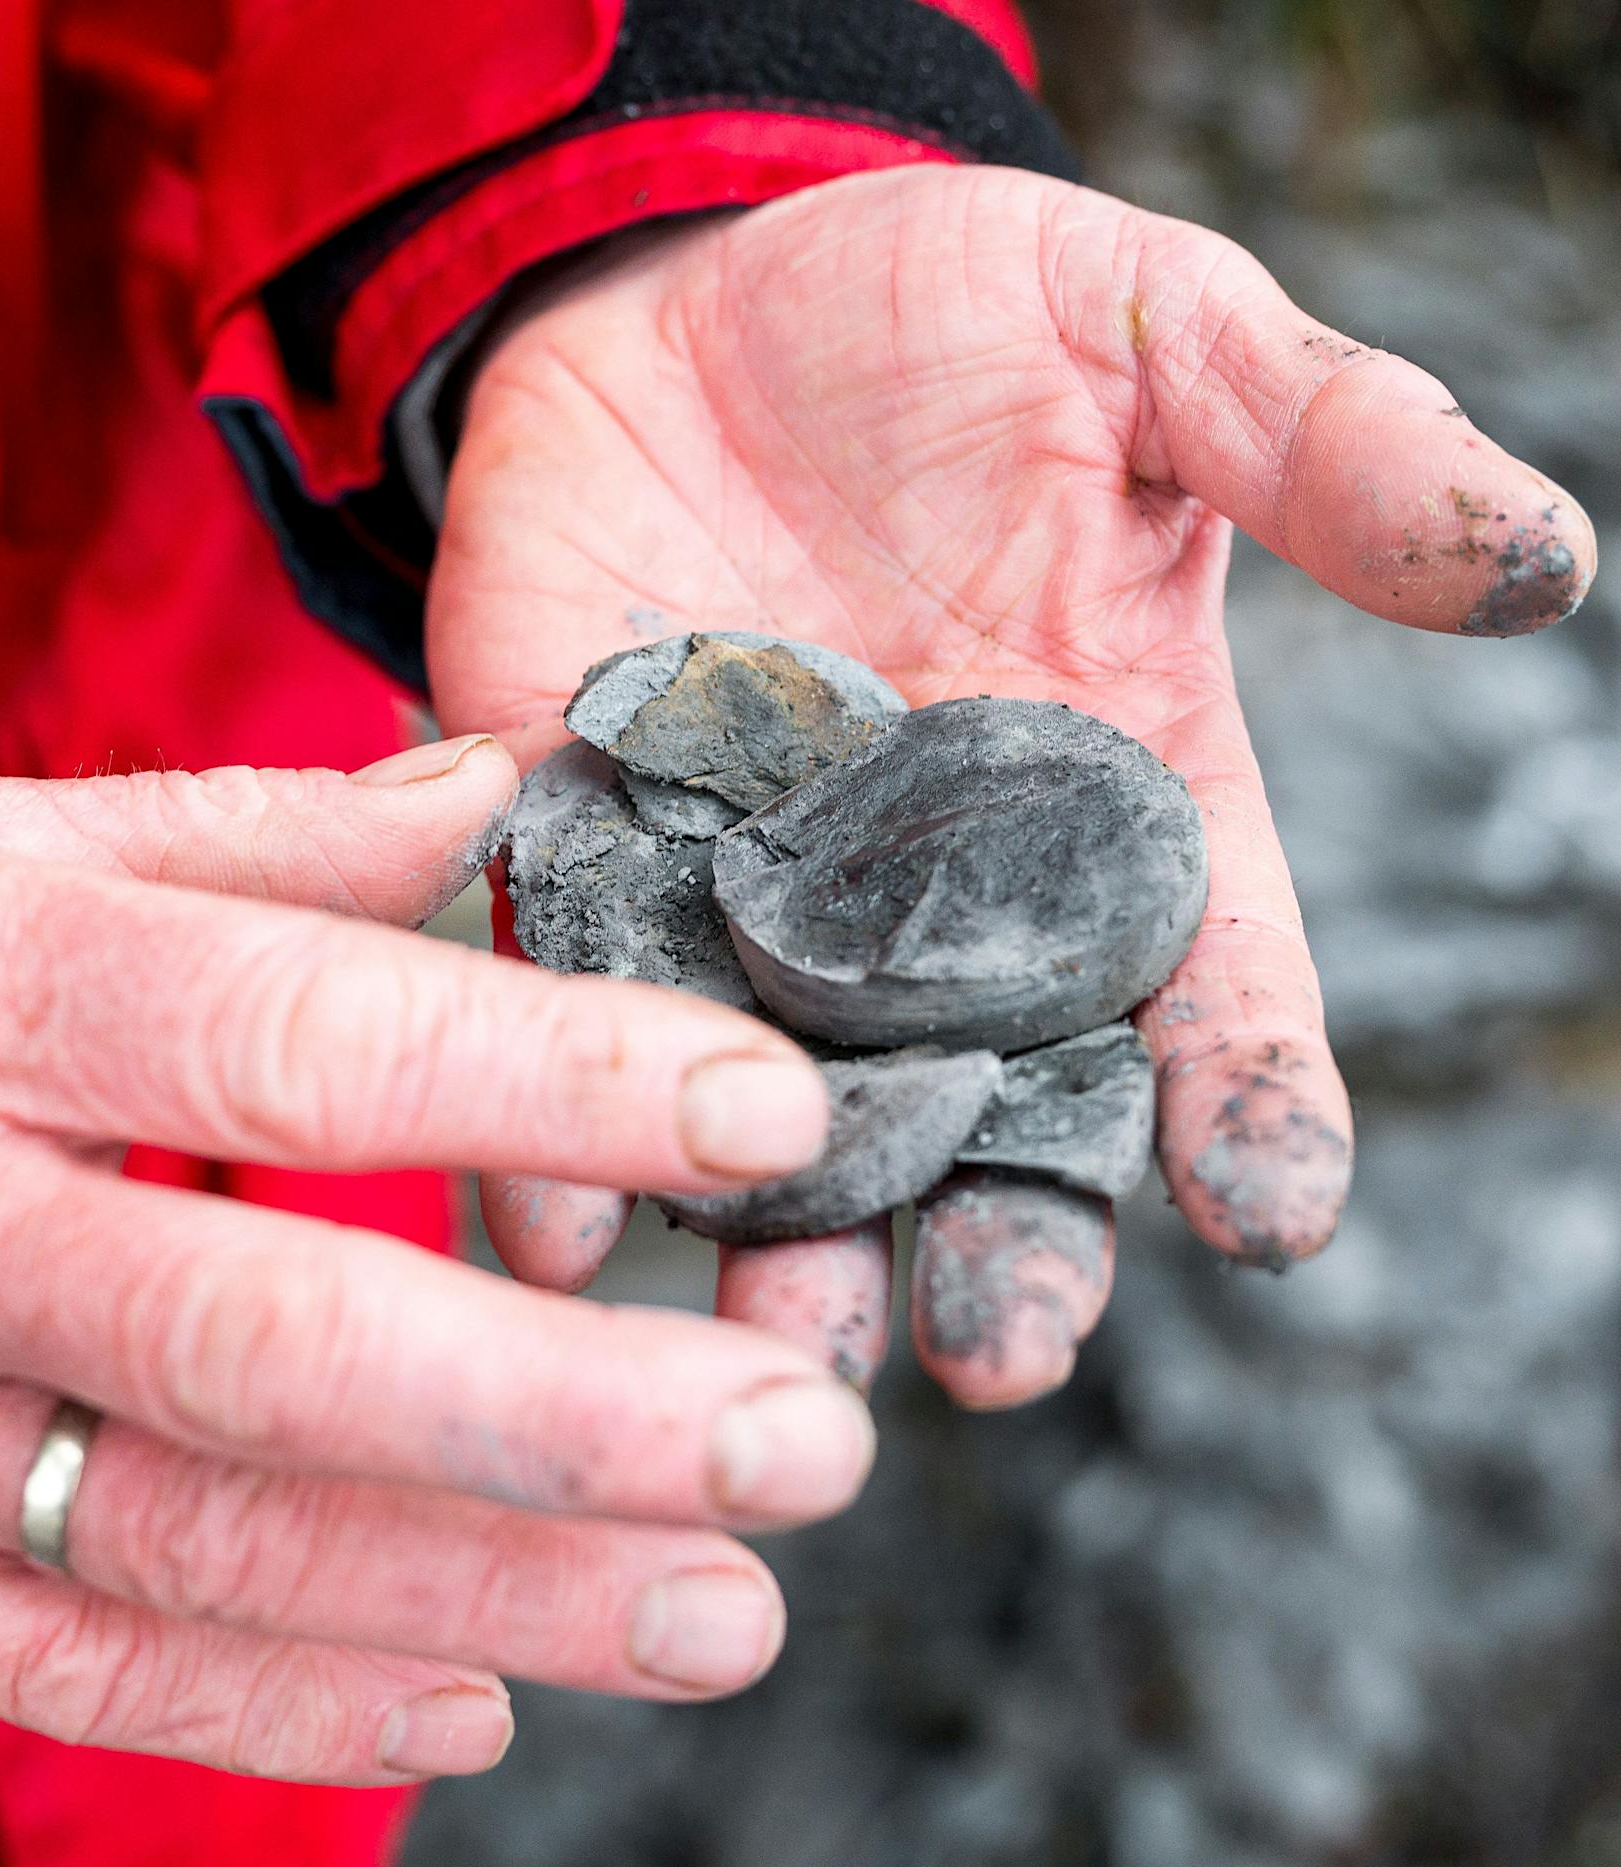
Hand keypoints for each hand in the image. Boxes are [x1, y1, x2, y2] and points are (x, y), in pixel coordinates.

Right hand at [0, 743, 879, 1782]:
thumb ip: (240, 836)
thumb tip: (487, 794)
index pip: (299, 1034)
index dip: (542, 1074)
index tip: (762, 1109)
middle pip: (274, 1341)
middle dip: (559, 1415)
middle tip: (798, 1447)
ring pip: (203, 1547)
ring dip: (481, 1596)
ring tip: (721, 1616)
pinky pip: (64, 1664)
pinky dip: (280, 1707)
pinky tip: (475, 1709)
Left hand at [428, 165, 1597, 1406]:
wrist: (688, 295)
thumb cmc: (940, 314)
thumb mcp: (1151, 338)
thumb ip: (1322, 443)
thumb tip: (1541, 562)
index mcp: (1102, 806)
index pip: (1203, 989)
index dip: (1246, 1101)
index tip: (1268, 1208)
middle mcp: (928, 899)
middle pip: (990, 1113)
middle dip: (997, 1240)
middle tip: (993, 1353)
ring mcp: (745, 894)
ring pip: (777, 1116)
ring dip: (779, 1241)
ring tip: (775, 1356)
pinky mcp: (577, 855)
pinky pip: (566, 1007)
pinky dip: (558, 1115)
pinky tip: (565, 1223)